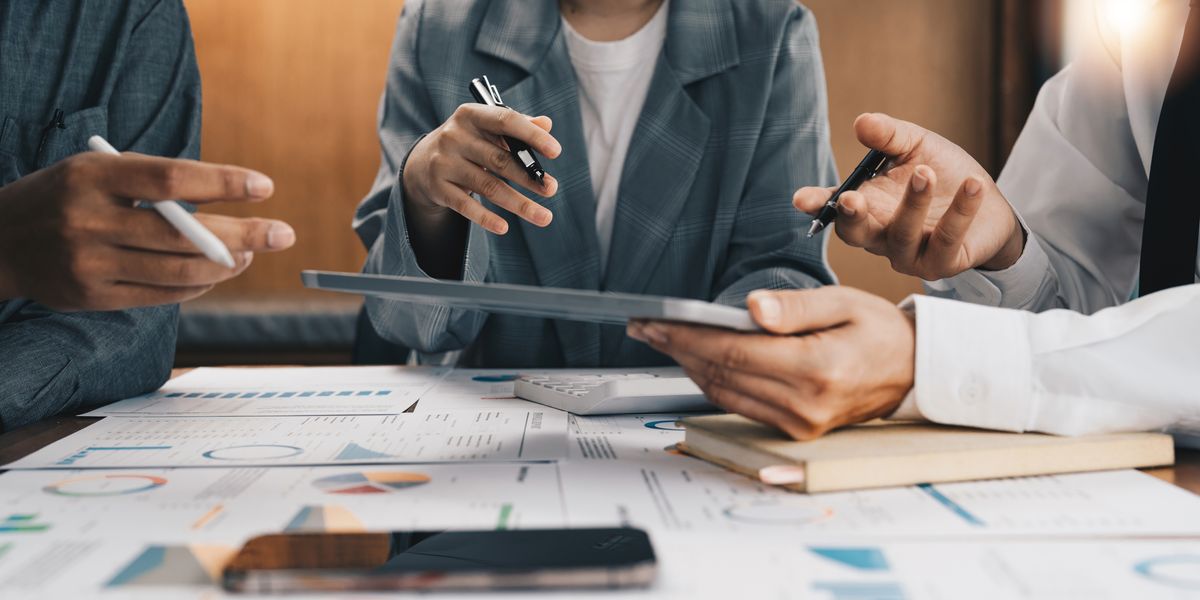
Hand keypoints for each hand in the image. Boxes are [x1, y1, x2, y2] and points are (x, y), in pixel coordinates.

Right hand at [0, 152, 294, 310]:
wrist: (1, 241)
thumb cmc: (68, 197)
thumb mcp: (99, 172)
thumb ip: (155, 184)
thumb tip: (230, 207)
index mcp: (93, 176)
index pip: (171, 178)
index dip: (223, 183)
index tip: (264, 187)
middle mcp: (88, 220)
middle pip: (183, 233)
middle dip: (243, 235)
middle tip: (283, 234)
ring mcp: (88, 263)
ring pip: (178, 271)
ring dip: (225, 265)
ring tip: (249, 255)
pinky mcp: (91, 297)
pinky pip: (161, 295)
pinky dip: (197, 285)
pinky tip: (216, 273)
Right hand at [403, 104, 561, 234]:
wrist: (422, 162)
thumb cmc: (467, 141)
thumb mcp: (486, 127)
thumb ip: (516, 125)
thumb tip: (546, 124)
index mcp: (471, 115)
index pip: (505, 121)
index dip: (532, 136)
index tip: (556, 152)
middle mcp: (454, 137)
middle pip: (499, 160)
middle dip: (529, 177)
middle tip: (552, 188)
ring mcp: (444, 163)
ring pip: (488, 187)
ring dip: (519, 204)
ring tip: (544, 216)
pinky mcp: (438, 188)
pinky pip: (466, 206)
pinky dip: (486, 218)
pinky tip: (504, 228)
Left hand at [627, 287, 914, 439]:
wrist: (913, 372)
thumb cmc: (879, 332)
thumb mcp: (843, 304)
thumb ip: (794, 308)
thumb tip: (750, 309)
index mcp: (816, 370)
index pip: (733, 353)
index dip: (688, 336)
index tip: (655, 320)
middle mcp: (804, 406)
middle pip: (721, 374)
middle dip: (677, 348)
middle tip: (645, 326)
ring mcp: (798, 424)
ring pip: (724, 393)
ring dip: (688, 365)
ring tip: (662, 338)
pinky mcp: (795, 430)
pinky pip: (739, 404)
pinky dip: (711, 380)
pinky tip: (694, 359)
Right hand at [794, 113, 1024, 278]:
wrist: (991, 207)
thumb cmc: (946, 176)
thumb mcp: (916, 147)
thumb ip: (889, 136)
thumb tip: (862, 122)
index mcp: (868, 208)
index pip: (835, 210)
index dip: (818, 205)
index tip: (802, 199)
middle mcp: (881, 236)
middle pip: (856, 234)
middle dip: (851, 217)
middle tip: (852, 199)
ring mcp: (909, 255)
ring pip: (901, 235)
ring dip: (912, 203)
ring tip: (925, 172)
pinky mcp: (941, 264)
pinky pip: (946, 239)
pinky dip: (960, 211)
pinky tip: (972, 185)